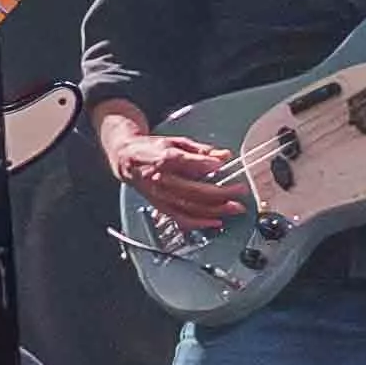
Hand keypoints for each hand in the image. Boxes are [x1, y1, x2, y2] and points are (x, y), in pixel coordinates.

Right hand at [107, 123, 253, 229]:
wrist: (126, 160)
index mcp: (161, 158)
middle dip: (219, 192)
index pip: (181, 162)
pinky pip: (180, 218)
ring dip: (214, 210)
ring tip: (234, 207)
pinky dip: (199, 222)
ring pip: (188, 207)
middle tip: (238, 190)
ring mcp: (159, 195)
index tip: (221, 164)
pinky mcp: (160, 205)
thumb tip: (222, 155)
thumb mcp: (176, 142)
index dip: (202, 164)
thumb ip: (201, 150)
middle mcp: (159, 179)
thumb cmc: (151, 150)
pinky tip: (215, 222)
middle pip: (190, 189)